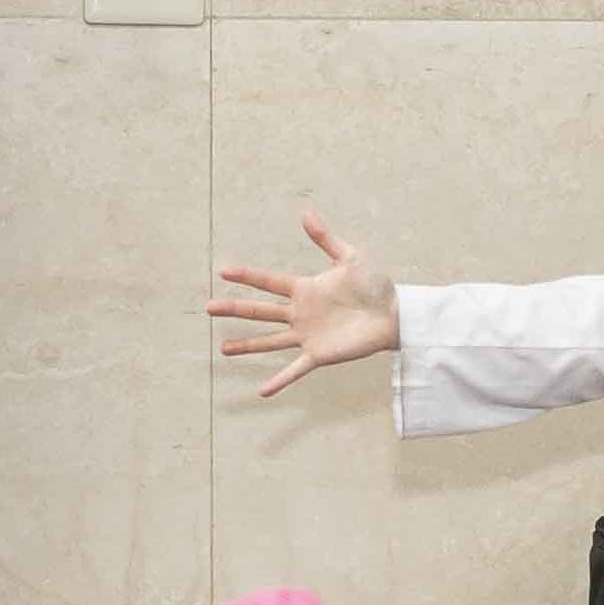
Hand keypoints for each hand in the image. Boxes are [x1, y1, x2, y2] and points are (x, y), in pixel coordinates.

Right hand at [207, 207, 400, 398]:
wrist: (394, 314)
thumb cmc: (375, 286)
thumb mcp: (350, 258)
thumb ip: (326, 239)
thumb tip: (305, 213)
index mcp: (305, 289)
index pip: (269, 282)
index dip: (247, 276)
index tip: (223, 271)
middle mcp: (300, 313)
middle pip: (260, 311)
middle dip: (234, 309)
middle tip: (208, 308)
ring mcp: (307, 335)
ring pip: (270, 340)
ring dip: (247, 345)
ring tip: (224, 348)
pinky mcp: (319, 355)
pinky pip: (296, 369)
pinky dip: (280, 380)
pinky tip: (263, 391)